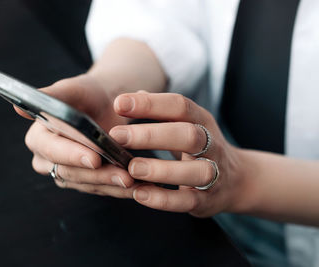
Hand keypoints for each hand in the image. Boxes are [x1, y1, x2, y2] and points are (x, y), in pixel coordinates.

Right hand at [16, 74, 135, 195]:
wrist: (105, 103)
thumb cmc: (87, 93)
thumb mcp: (72, 89)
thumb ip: (50, 96)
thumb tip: (18, 108)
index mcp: (39, 136)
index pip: (51, 150)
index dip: (71, 155)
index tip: (94, 157)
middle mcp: (48, 159)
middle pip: (69, 172)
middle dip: (98, 174)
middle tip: (123, 175)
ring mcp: (66, 172)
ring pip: (87, 184)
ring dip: (112, 184)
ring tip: (135, 182)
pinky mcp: (84, 181)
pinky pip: (101, 188)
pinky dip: (120, 188)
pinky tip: (139, 186)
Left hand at [109, 92, 244, 216]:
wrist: (236, 181)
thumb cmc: (200, 148)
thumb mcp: (186, 124)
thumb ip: (161, 112)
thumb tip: (132, 96)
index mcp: (202, 122)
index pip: (180, 106)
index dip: (150, 104)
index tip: (119, 103)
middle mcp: (211, 145)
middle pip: (188, 135)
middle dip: (152, 135)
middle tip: (117, 135)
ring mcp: (213, 174)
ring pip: (194, 171)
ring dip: (161, 169)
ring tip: (132, 168)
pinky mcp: (207, 200)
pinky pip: (187, 201)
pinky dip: (163, 199)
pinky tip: (140, 194)